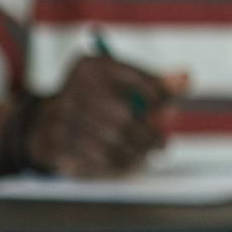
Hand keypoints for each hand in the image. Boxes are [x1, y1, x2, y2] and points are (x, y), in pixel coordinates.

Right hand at [24, 55, 189, 176]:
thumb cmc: (97, 99)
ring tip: (145, 156)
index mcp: (93, 66)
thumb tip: (187, 79)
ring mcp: (60, 118)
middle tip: (162, 145)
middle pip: (124, 116)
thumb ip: (157, 82)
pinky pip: (93, 161)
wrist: (45, 122)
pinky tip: (125, 164)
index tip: (167, 111)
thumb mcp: (123, 80)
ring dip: (136, 153)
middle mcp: (74, 88)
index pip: (138, 81)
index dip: (159, 99)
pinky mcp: (54, 145)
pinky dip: (116, 166)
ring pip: (111, 142)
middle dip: (149, 134)